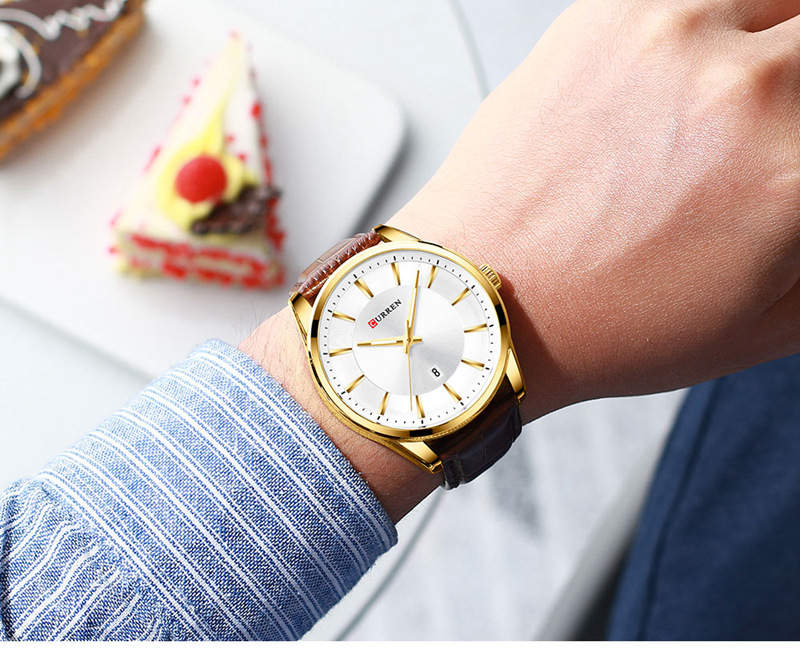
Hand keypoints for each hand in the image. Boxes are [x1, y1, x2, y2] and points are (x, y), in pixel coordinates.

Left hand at [243, 0, 799, 518]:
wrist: (487, 297)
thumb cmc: (598, 321)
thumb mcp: (760, 326)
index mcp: (792, 177)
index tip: (789, 152)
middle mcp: (742, 94)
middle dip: (796, 84)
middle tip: (767, 126)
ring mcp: (671, 41)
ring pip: (775, 1)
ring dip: (770, 40)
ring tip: (732, 98)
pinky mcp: (607, 17)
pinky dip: (707, 25)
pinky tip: (679, 73)